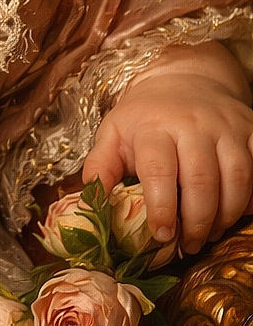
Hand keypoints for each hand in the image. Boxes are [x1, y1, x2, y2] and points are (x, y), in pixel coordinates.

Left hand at [84, 70, 252, 254]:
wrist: (182, 80)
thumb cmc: (144, 116)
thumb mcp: (114, 132)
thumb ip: (101, 164)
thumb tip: (90, 198)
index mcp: (154, 125)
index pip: (158, 170)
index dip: (161, 207)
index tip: (161, 235)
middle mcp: (193, 124)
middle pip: (201, 180)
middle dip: (196, 221)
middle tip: (187, 245)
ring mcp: (226, 127)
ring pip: (237, 179)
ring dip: (225, 216)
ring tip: (208, 234)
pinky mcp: (252, 130)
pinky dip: (252, 199)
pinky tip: (235, 214)